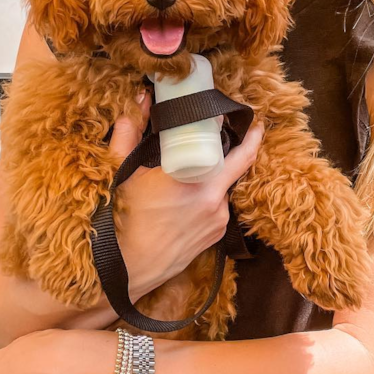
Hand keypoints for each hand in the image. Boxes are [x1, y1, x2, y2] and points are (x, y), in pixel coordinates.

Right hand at [110, 91, 263, 297]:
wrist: (128, 269)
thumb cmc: (124, 220)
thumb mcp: (124, 173)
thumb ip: (128, 134)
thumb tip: (136, 104)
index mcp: (193, 180)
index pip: (232, 150)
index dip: (243, 132)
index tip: (249, 118)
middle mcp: (213, 199)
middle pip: (239, 164)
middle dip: (246, 145)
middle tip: (249, 128)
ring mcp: (218, 218)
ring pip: (225, 185)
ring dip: (217, 174)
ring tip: (197, 168)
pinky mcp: (217, 233)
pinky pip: (220, 204)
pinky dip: (210, 195)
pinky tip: (191, 195)